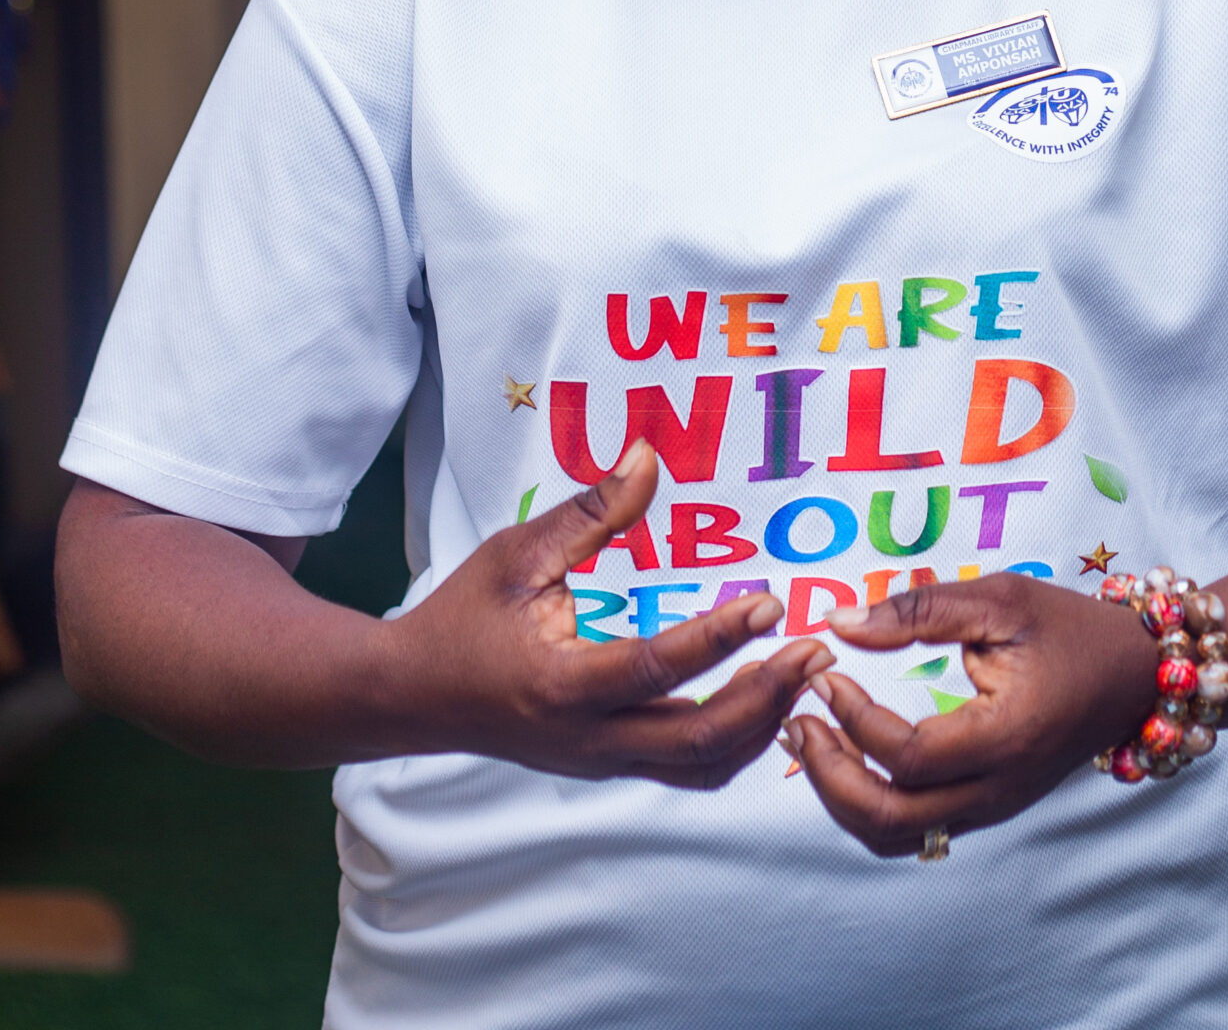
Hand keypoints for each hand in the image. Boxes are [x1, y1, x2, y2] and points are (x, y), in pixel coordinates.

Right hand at [391, 440, 827, 787]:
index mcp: (562, 684)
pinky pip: (683, 768)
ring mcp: (600, 761)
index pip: (656, 668)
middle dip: (767, 698)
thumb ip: (589, 511)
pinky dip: (732, 742)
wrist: (412, 696)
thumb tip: (649, 457)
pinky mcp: (607, 764)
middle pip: (698, 741)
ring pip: (699, 767)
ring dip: (759, 725)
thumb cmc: (462, 615)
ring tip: (801, 675)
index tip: (769, 602)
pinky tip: (761, 700)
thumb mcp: (517, 552)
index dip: (718, 637)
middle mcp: (588, 739)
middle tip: (815, 651)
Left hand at [785, 574, 1156, 855]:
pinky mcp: (984, 807)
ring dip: (841, 796)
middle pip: (891, 819)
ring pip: (896, 837)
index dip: (856, 717)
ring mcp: (991, 807)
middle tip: (797, 721)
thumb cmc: (1068, 628)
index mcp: (1006, 738)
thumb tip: (841, 621)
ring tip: (810, 738)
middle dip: (829, 776)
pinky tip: (847, 753)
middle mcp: (997, 790)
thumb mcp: (999, 599)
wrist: (1131, 674)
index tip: (826, 670)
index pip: (909, 757)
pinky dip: (868, 800)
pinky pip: (913, 828)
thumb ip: (919, 610)